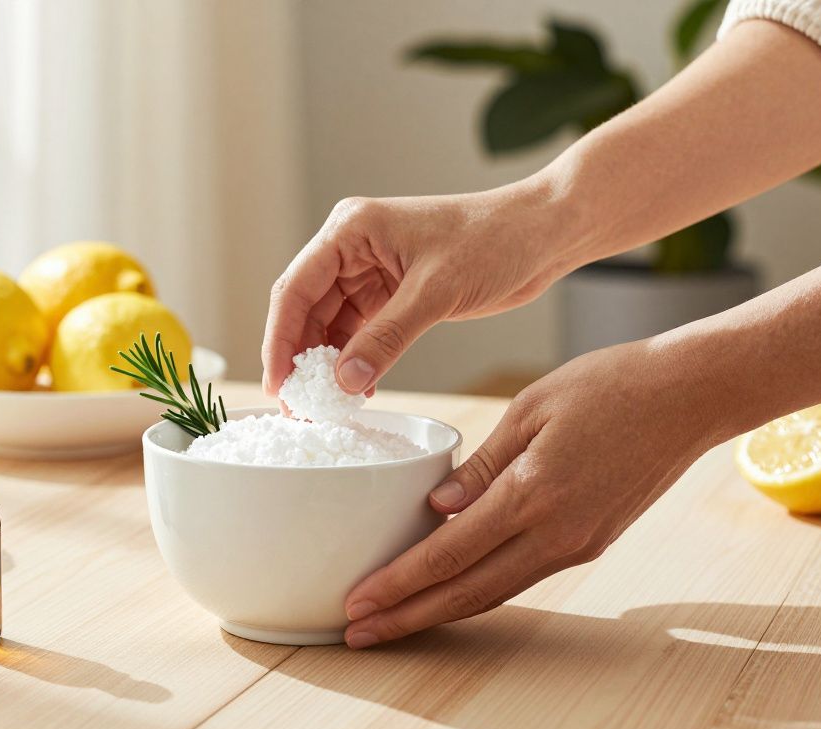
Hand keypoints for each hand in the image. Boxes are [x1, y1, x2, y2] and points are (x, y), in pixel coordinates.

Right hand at [261, 176, 581, 395]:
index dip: (279, 339)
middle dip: (300, 358)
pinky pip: (360, 332)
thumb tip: (343, 383)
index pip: (296, 288)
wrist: (542, 234)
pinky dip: (357, 362)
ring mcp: (371, 271)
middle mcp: (353, 247)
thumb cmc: (494, 240)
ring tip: (326, 407)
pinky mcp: (393, 293)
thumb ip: (386, 339)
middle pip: (306, 309)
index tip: (278, 383)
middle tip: (298, 406)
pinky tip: (359, 391)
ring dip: (327, 365)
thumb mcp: (435, 293)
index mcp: (351, 230)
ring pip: (330, 325)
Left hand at [341, 338, 734, 647]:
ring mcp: (576, 544)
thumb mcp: (530, 408)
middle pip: (466, 593)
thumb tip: (435, 510)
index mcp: (532, 494)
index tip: (357, 602)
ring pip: (495, 592)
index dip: (398, 584)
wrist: (689, 397)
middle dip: (407, 617)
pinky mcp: (590, 543)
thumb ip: (481, 466)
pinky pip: (521, 576)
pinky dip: (478, 590)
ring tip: (395, 620)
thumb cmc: (610, 386)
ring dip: (440, 611)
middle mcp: (555, 533)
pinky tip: (449, 590)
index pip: (448, 554)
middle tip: (358, 633)